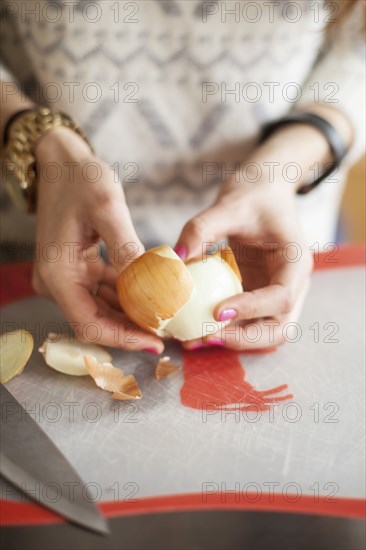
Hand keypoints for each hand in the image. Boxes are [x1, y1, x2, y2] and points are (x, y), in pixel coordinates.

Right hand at [32, 127, 163, 352]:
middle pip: (97, 322)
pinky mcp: (76, 269)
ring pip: (102, 310)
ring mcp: (66, 277)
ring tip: (166, 318)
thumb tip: (151, 281)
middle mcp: (57, 282)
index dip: (123, 338)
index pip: (90, 323)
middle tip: (169, 333)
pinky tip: (153, 296)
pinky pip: (104, 292)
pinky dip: (127, 297)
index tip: (155, 342)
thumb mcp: (107, 207)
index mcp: (58, 274)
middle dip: (132, 330)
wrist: (59, 161)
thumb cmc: (81, 178)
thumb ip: (126, 246)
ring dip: (132, 316)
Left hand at [174, 176, 312, 349]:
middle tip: (205, 337)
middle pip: (279, 329)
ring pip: (263, 332)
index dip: (251, 309)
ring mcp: (275, 293)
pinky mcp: (258, 295)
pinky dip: (223, 330)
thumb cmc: (254, 193)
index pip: (281, 297)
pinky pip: (245, 322)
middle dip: (244, 339)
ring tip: (194, 340)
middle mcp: (292, 284)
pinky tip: (193, 329)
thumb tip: (175, 258)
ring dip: (232, 341)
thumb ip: (202, 228)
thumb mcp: (229, 204)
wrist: (265, 190)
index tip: (216, 312)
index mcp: (296, 262)